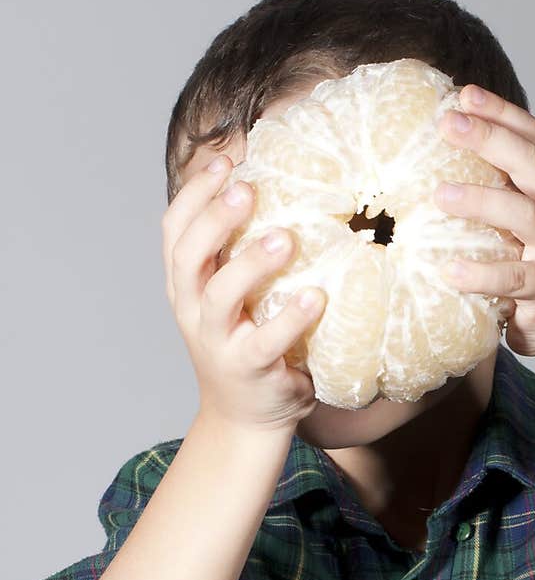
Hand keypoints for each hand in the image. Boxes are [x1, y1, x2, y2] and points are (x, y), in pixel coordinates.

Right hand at [162, 155, 326, 431]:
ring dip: (251, 263)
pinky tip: (314, 297)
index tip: (225, 161)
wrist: (245, 419)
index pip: (174, 230)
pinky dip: (289, 319)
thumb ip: (237, 257)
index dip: (194, 193)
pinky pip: (266, 342)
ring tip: (285, 237)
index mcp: (185, 286)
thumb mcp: (230, 299)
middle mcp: (193, 311)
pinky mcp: (250, 370)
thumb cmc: (245, 345)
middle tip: (248, 187)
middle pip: (188, 256)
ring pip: (221, 297)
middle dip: (214, 217)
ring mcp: (217, 342)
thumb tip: (275, 190)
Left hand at [434, 86, 534, 359]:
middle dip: (490, 138)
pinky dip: (482, 274)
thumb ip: (512, 190)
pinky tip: (451, 271)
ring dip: (482, 201)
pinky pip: (514, 279)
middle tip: (449, 123)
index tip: (464, 95)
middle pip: (532, 164)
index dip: (501, 113)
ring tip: (439, 195)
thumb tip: (451, 158)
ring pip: (525, 215)